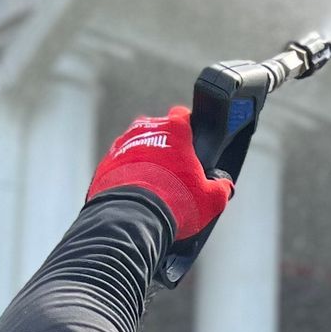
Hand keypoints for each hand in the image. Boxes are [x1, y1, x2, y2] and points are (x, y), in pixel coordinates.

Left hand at [87, 106, 231, 254]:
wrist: (132, 215)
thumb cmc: (175, 202)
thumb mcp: (211, 199)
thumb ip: (221, 189)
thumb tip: (224, 187)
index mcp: (175, 130)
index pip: (182, 115)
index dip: (187, 127)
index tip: (190, 141)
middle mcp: (146, 129)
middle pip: (158, 130)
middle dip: (165, 146)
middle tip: (173, 171)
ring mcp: (123, 144)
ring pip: (136, 145)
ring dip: (144, 159)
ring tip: (152, 184)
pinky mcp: (106, 162)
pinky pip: (119, 164)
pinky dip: (126, 174)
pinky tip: (135, 193)